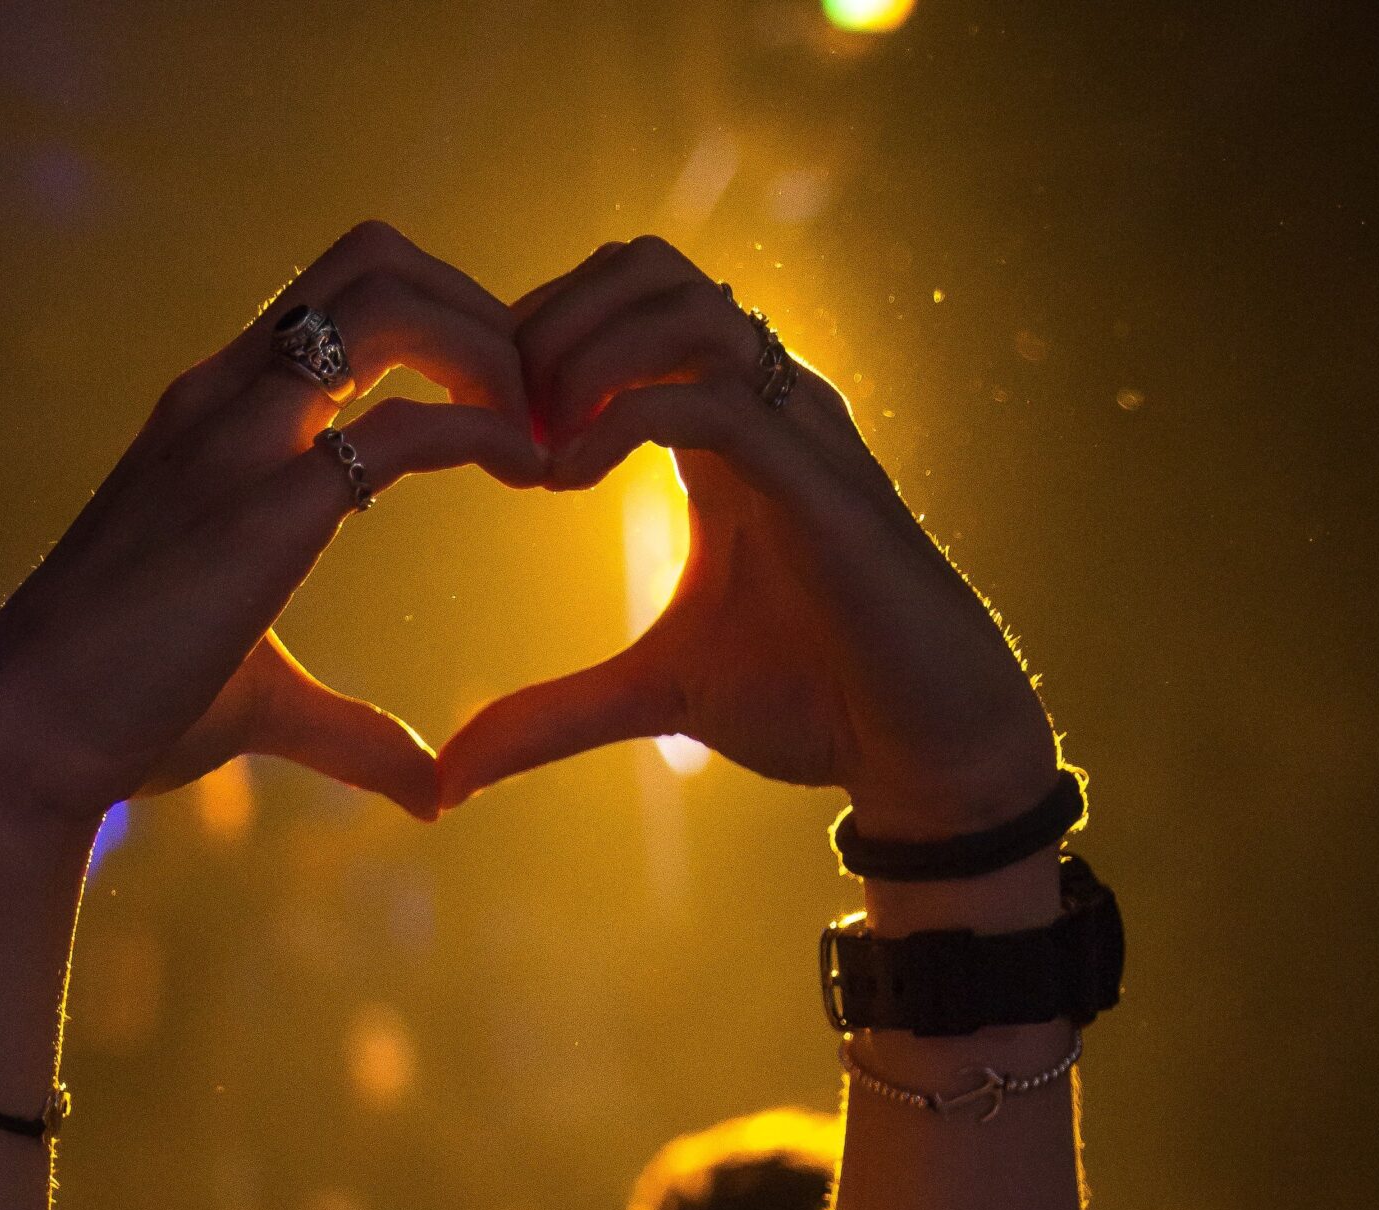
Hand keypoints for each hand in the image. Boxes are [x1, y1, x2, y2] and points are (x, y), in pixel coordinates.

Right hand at [0, 221, 544, 841]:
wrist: (29, 741)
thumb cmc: (125, 715)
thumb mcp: (261, 699)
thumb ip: (351, 730)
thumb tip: (429, 788)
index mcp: (214, 413)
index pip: (342, 291)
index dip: (444, 323)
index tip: (505, 409)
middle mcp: (224, 396)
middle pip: (376, 258)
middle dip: (481, 308)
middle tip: (537, 407)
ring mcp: (238, 439)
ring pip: (389, 300)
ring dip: (490, 347)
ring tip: (537, 431)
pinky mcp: (263, 508)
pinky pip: (400, 425)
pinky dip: (489, 431)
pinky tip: (529, 475)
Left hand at [436, 237, 1058, 837]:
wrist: (924, 746)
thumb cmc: (812, 701)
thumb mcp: (653, 696)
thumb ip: (551, 715)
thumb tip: (454, 773)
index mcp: (725, 425)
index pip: (626, 299)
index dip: (538, 335)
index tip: (480, 423)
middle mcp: (767, 404)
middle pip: (648, 267)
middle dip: (551, 320)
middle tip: (496, 413)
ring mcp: (801, 432)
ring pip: (687, 306)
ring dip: (585, 353)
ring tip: (535, 439)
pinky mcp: (821, 482)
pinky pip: (718, 396)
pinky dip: (626, 415)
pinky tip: (567, 478)